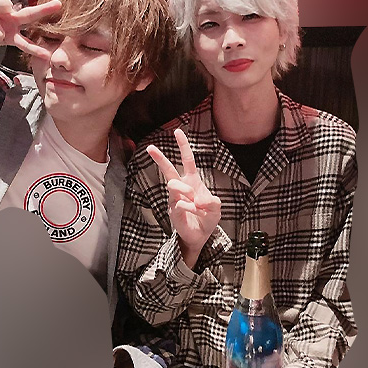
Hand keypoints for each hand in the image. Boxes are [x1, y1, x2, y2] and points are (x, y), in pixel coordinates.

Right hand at [0, 0, 60, 58]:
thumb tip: (1, 29)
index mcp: (10, 35)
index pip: (24, 44)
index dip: (35, 50)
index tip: (48, 55)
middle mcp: (11, 20)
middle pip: (30, 14)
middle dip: (45, 10)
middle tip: (59, 4)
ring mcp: (6, 6)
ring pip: (1, 6)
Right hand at [147, 129, 220, 267]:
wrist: (200, 236)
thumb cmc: (207, 218)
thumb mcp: (216, 208)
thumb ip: (212, 201)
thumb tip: (199, 199)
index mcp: (193, 181)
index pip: (187, 160)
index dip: (183, 146)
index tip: (177, 131)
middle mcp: (181, 187)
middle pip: (169, 169)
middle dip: (160, 158)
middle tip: (150, 148)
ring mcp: (175, 198)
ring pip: (173, 184)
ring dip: (186, 190)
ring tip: (195, 201)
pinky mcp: (173, 210)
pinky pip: (179, 203)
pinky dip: (191, 207)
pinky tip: (196, 211)